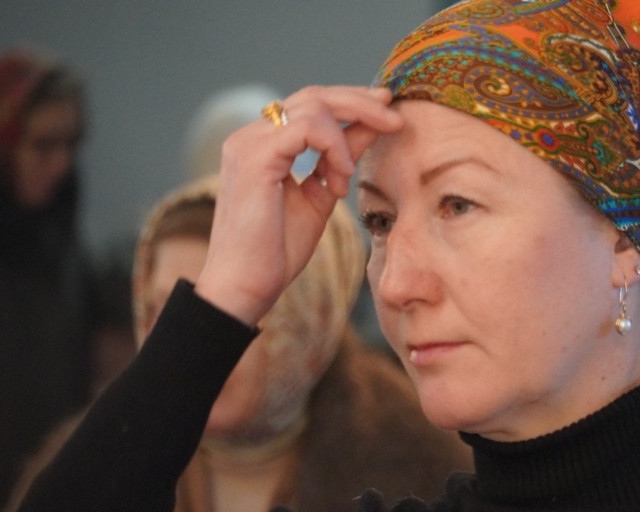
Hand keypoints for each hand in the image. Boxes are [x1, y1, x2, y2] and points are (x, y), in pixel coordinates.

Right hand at [194, 86, 402, 324]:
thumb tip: (372, 128)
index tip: (386, 112)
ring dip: (348, 134)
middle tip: (394, 116)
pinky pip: (308, 129)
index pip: (309, 106)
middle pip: (313, 96)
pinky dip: (335, 147)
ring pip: (313, 105)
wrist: (245, 287)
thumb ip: (341, 160)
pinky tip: (340, 178)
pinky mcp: (255, 158)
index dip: (351, 104)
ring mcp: (249, 144)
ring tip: (349, 175)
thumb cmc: (276, 252)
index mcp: (261, 145)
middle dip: (360, 102)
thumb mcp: (321, 196)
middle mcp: (250, 136)